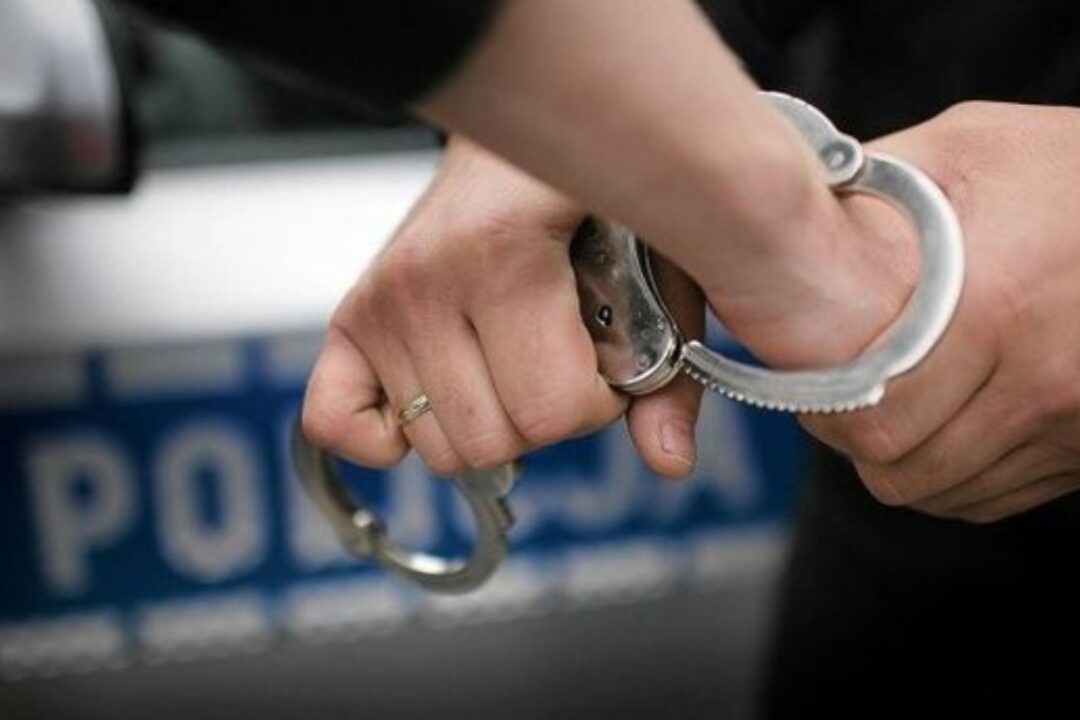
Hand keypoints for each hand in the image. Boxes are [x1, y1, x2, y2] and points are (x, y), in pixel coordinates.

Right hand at [302, 137, 705, 478]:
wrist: (524, 146)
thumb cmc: (597, 203)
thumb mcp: (661, 274)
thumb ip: (669, 376)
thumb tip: (669, 460)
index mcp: (502, 251)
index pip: (552, 408)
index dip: (598, 402)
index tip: (606, 362)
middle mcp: (424, 277)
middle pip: (492, 442)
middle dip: (546, 418)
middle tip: (560, 362)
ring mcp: (379, 302)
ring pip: (438, 450)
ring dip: (489, 424)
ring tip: (512, 363)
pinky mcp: (349, 321)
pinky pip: (335, 425)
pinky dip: (387, 437)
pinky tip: (440, 400)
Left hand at [804, 102, 1079, 522]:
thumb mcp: (972, 144)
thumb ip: (877, 181)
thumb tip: (800, 209)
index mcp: (997, 310)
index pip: (878, 421)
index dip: (827, 415)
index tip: (814, 387)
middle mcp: (1042, 385)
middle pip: (904, 474)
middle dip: (857, 446)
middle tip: (845, 403)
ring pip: (948, 497)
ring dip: (905, 466)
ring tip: (896, 413)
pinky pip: (1001, 499)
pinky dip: (958, 478)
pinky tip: (947, 431)